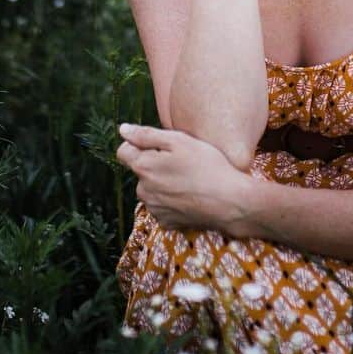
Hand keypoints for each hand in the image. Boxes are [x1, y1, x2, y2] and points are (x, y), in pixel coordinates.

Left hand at [116, 122, 251, 233]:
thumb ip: (146, 135)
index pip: (123, 152)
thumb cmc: (206, 165)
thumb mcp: (178, 141)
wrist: (230, 202)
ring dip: (161, 183)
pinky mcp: (166, 223)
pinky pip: (161, 206)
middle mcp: (143, 191)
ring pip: (150, 190)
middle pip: (140, 171)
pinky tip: (189, 195)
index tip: (159, 145)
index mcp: (144, 168)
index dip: (138, 144)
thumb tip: (122, 130)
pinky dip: (171, 200)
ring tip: (187, 179)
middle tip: (181, 161)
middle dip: (153, 164)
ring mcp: (155, 210)